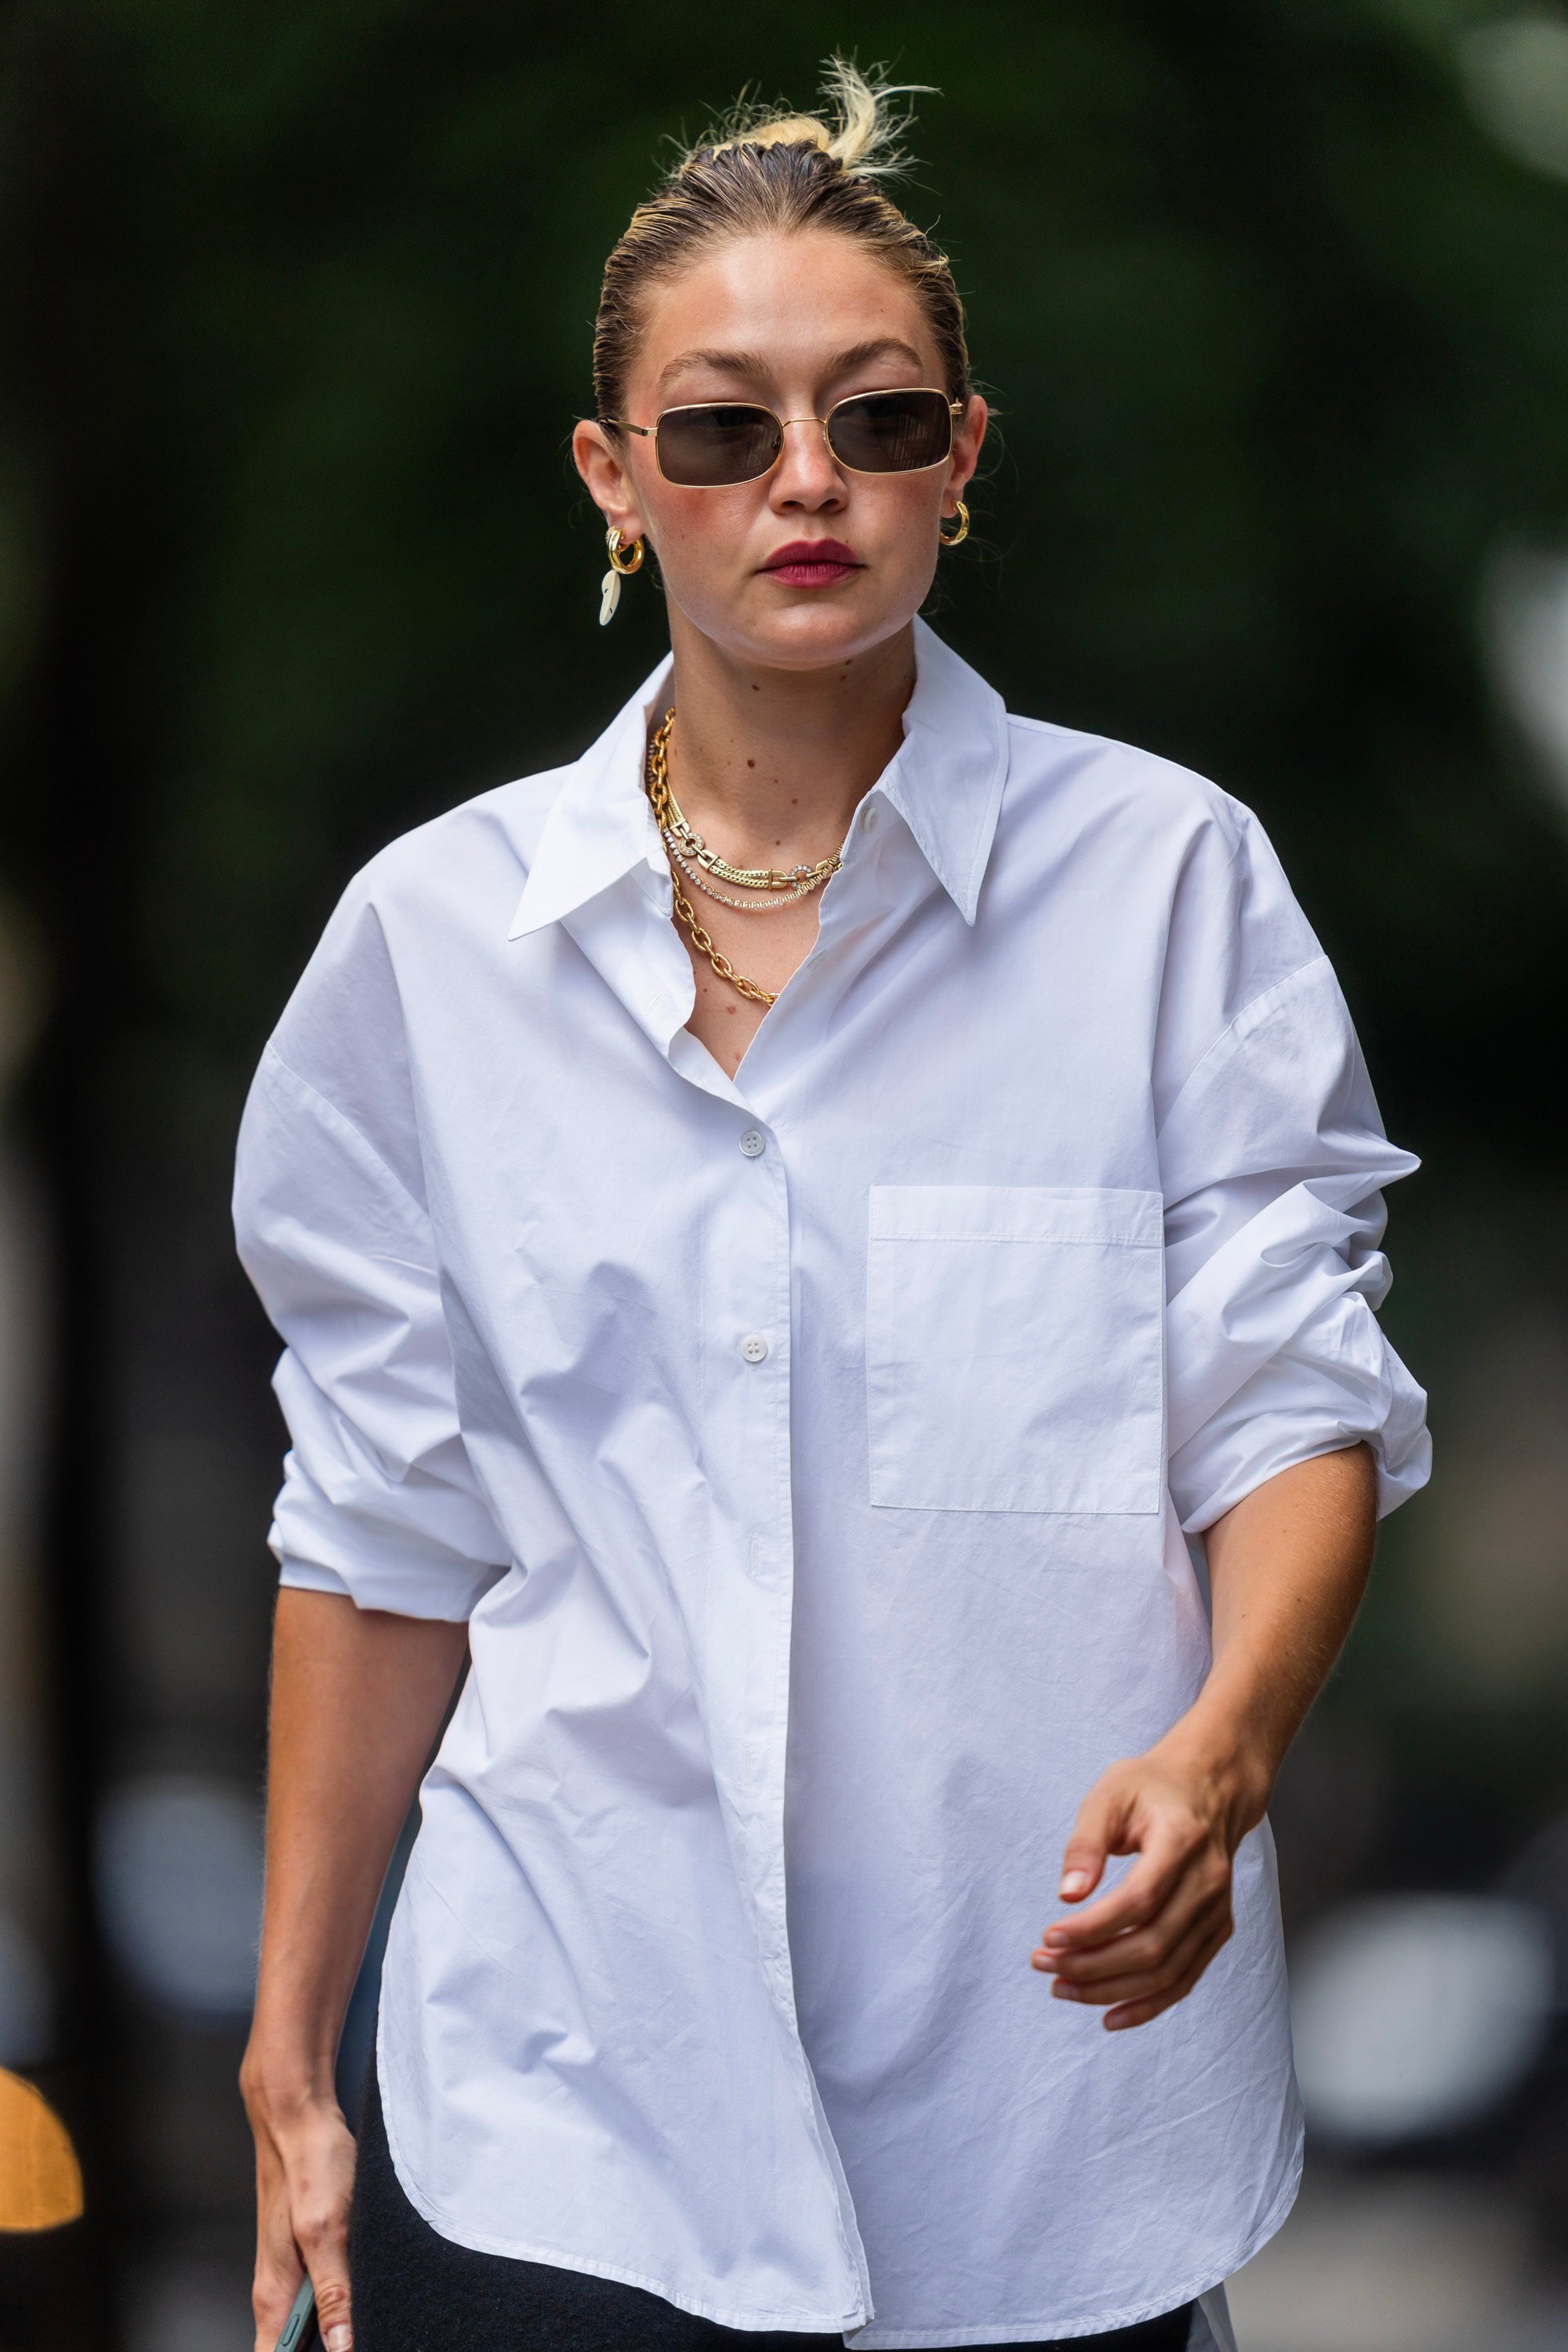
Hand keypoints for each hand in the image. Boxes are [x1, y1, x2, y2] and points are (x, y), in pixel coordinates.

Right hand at [243, 2064, 356, 2351]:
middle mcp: (279, 2292)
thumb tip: (341, 2346)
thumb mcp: (326, 2230)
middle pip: (298, 2349)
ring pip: (315, 2326)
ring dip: (344, 2327)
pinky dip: (348, 2301)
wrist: (302, 2118)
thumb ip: (334, 2293)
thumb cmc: (309, 2165)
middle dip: (335, 2346)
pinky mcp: (312, 2256)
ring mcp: (295, 2275)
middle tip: (370, 2332)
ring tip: (376, 2314)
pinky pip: (327, 2297)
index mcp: (275, 2296)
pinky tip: (374, 2293)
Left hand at [1029, 1729, 1264, 2030]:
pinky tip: (1110, 2015)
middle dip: (1092, 1965)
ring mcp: (1217, 1910)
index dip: (1092, 1928)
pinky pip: (1185, 1979)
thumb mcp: (1110, 1794)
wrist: (1209, 1787)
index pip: (1138, 1901)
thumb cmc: (1152, 1787)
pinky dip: (1148, 2004)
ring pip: (1167, 1972)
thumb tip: (1067, 1895)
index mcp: (1182, 1841)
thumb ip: (1086, 1842)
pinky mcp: (1217, 1929)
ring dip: (1111, 1990)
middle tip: (1044, 1964)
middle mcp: (1208, 1881)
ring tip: (1062, 1987)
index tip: (1048, 1936)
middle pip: (1152, 1945)